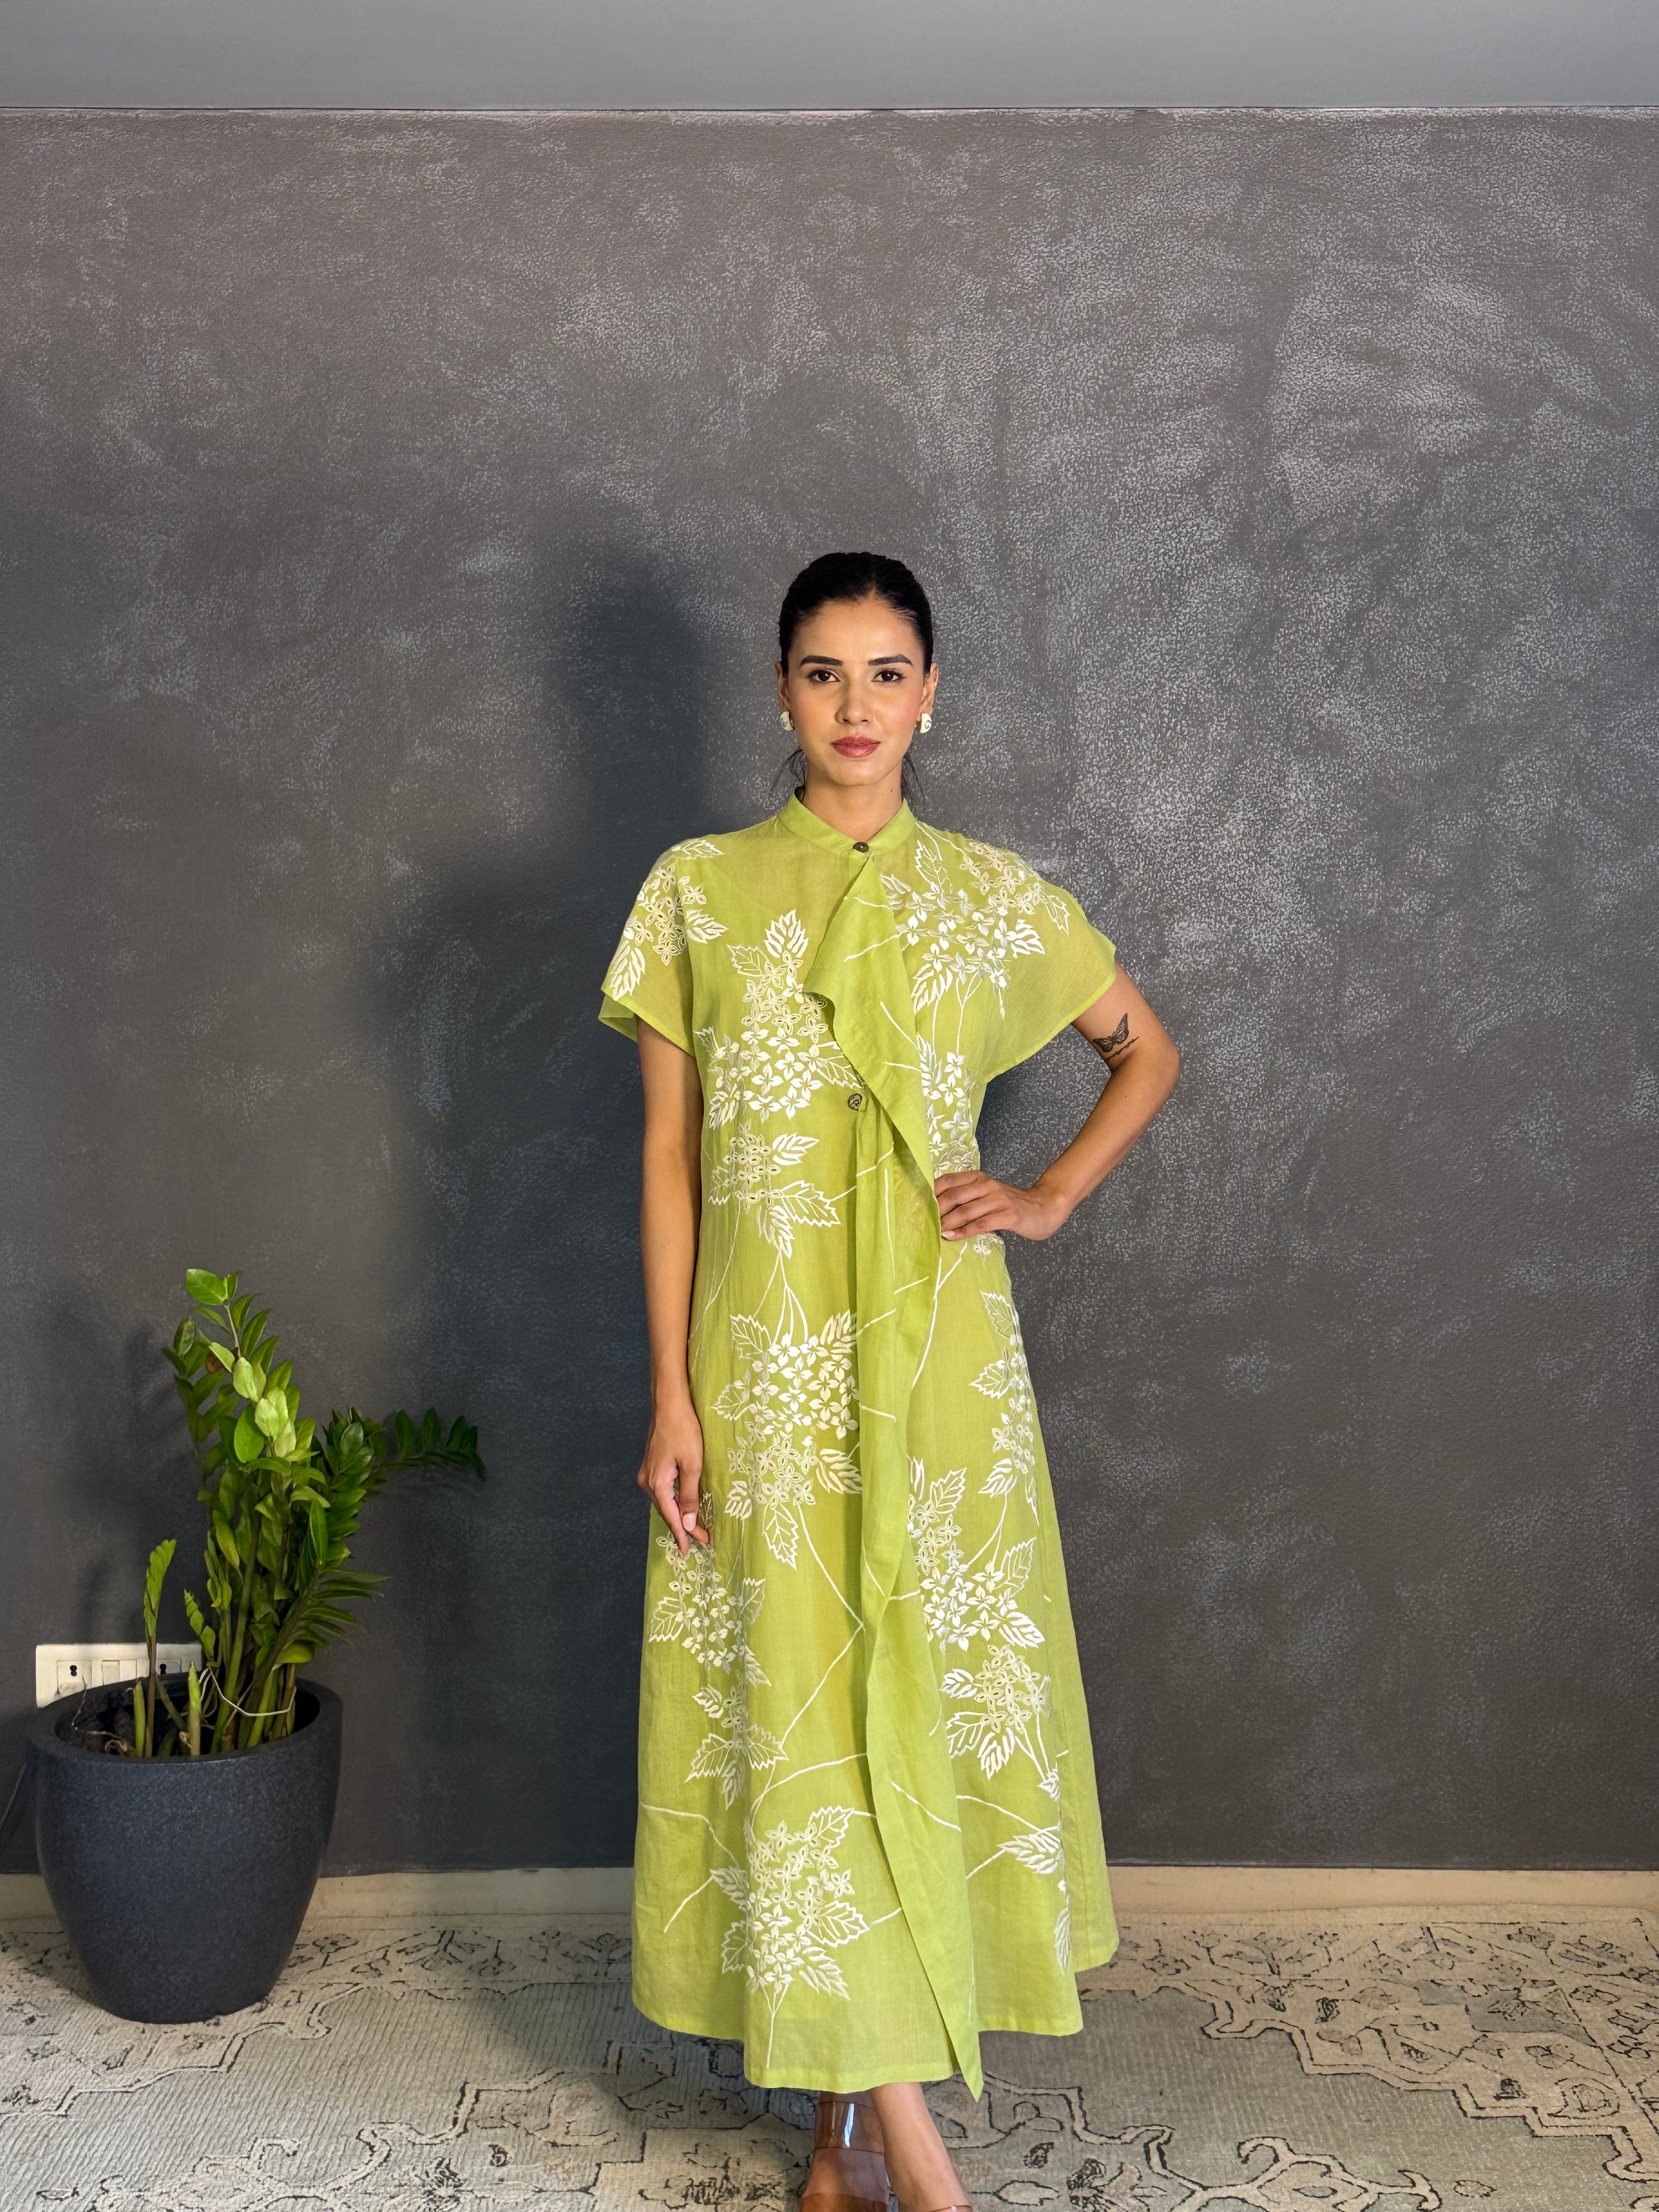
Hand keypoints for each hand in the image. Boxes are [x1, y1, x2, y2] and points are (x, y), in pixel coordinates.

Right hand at [637, 1399, 708, 1553]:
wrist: (669, 1404)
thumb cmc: (683, 1431)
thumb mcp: (692, 1464)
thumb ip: (689, 1495)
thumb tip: (687, 1523)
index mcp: (657, 1484)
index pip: (671, 1517)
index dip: (682, 1534)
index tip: (691, 1549)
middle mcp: (647, 1481)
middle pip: (665, 1511)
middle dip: (681, 1527)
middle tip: (700, 1539)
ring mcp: (647, 1473)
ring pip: (663, 1501)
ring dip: (676, 1515)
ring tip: (691, 1528)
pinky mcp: (651, 1466)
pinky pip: (662, 1491)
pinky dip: (672, 1501)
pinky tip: (680, 1506)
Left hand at [934, 1170, 1070, 1241]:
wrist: (1043, 1209)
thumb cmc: (1010, 1205)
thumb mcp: (987, 1196)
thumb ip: (967, 1198)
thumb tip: (937, 1209)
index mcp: (979, 1178)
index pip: (949, 1180)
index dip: (932, 1192)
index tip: (917, 1205)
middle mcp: (988, 1185)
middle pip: (954, 1195)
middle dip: (936, 1209)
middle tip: (922, 1221)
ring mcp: (999, 1199)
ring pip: (966, 1210)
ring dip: (947, 1221)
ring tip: (934, 1231)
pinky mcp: (1008, 1215)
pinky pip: (981, 1223)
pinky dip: (964, 1231)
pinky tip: (952, 1237)